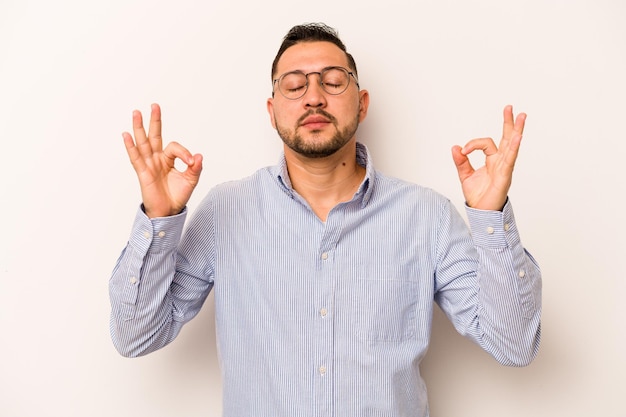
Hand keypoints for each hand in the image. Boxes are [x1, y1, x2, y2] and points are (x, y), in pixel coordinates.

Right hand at [122, 103, 202, 217]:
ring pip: (143, 143)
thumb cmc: (177, 196)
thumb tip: (199, 156)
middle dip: (155, 121)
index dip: (184, 152)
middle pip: (154, 136)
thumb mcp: (190, 180)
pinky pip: (135, 158)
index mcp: (168, 159)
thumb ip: (195, 168)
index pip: (174, 147)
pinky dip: (131, 146)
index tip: (192, 162)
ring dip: (139, 128)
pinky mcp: (143, 173)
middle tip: (154, 106)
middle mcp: (157, 159)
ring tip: (136, 112)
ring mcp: (149, 165)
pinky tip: (126, 135)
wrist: (168, 212)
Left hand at [451, 105, 525, 210]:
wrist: (481, 213)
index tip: (463, 150)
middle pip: (507, 139)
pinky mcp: (504, 177)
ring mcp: (505, 168)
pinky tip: (517, 137)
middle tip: (510, 108)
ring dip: (516, 130)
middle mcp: (501, 162)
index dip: (473, 144)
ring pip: (512, 146)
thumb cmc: (478, 196)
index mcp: (492, 160)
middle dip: (509, 123)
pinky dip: (513, 148)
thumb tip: (455, 147)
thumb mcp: (465, 176)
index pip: (486, 143)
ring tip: (521, 116)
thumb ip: (461, 161)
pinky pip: (510, 160)